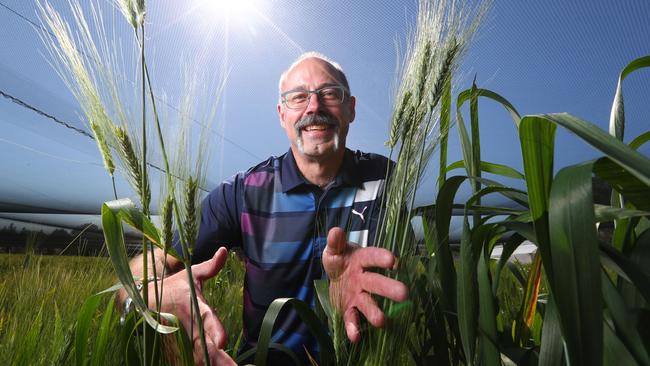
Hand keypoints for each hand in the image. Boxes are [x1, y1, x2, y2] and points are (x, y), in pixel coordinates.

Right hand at [148, 247, 235, 365]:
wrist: (140, 300)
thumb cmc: (173, 287)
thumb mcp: (190, 275)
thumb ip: (210, 267)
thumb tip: (224, 250)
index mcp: (191, 305)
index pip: (205, 319)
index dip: (213, 331)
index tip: (222, 342)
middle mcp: (185, 324)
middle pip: (203, 346)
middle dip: (217, 359)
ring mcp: (177, 338)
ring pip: (196, 357)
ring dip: (211, 364)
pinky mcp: (173, 347)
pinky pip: (187, 360)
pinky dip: (201, 364)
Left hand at [322, 227, 407, 342]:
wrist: (336, 276)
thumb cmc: (340, 259)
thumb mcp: (334, 250)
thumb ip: (336, 242)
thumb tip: (335, 231)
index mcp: (361, 260)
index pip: (373, 257)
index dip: (382, 258)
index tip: (393, 261)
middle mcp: (364, 279)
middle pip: (377, 283)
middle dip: (389, 288)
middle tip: (404, 294)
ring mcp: (359, 295)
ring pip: (369, 303)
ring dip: (375, 312)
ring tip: (381, 322)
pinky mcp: (350, 309)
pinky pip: (353, 318)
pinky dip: (354, 328)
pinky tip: (355, 338)